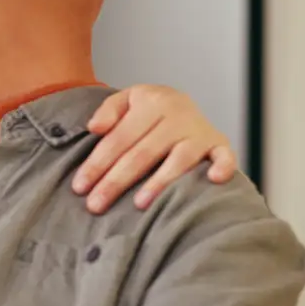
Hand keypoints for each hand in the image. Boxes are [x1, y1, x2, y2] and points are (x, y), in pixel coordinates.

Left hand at [75, 84, 237, 212]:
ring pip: (179, 159)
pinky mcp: (220, 144)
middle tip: (96, 205)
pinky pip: (225, 156)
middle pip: (143, 153)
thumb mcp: (126, 100)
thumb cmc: (148, 111)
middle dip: (116, 181)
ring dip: (160, 182)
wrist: (182, 103)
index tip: (79, 187)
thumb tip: (94, 128)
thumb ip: (108, 111)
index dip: (97, 163)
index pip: (119, 138)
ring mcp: (200, 131)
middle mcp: (178, 114)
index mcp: (151, 102)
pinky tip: (213, 179)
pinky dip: (223, 166)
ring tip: (139, 204)